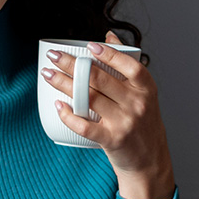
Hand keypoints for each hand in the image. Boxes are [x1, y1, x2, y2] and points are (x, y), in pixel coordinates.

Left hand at [42, 31, 175, 198]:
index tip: (89, 45)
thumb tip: (109, 36)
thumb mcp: (143, 94)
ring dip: (64, 84)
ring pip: (89, 98)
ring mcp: (124, 122)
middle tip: (55, 56)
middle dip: (73, 64)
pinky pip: (85, 126)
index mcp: (146, 89)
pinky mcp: (112, 140)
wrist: (150, 161)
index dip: (109, 54)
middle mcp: (137, 104)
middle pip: (100, 79)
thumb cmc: (143, 123)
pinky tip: (58, 105)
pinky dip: (69, 115)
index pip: (130, 65)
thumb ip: (127, 66)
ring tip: (48, 74)